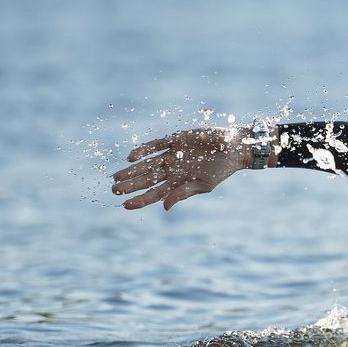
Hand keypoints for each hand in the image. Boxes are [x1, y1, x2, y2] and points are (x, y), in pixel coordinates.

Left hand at [111, 127, 251, 210]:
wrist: (233, 147)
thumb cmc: (222, 170)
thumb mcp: (204, 185)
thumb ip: (183, 193)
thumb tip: (165, 207)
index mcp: (179, 184)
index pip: (155, 194)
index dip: (140, 200)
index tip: (125, 205)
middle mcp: (172, 171)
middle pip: (146, 180)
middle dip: (131, 185)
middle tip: (114, 190)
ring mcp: (172, 155)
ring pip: (146, 164)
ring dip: (131, 170)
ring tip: (116, 177)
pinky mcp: (175, 140)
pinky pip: (154, 146)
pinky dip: (142, 151)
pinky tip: (131, 157)